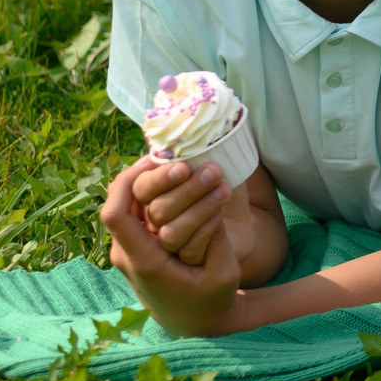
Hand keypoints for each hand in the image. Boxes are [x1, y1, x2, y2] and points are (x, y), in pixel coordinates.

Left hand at [100, 157, 244, 335]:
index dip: (131, 182)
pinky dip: (155, 188)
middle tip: (188, 164)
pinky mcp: (137, 240)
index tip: (162, 164)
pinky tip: (177, 176)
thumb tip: (216, 193)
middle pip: (123, 199)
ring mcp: (128, 245)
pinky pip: (136, 206)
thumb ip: (215, 236)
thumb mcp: (223, 272)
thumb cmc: (210, 297)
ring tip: (184, 165)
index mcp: (144, 262)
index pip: (115, 216)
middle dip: (154, 174)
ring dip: (154, 178)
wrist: (192, 320)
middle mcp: (127, 251)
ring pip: (127, 199)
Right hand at [128, 154, 245, 266]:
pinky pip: (191, 250)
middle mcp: (152, 224)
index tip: (184, 166)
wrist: (242, 224)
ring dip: (200, 208)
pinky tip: (223, 212)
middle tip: (213, 171)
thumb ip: (189, 150)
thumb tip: (176, 118)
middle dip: (185, 189)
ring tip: (225, 189)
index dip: (158, 178)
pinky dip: (208, 228)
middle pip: (156, 210)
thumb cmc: (218, 188)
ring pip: (171, 233)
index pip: (138, 188)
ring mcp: (168, 247)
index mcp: (149, 197)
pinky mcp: (189, 262)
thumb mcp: (206, 166)